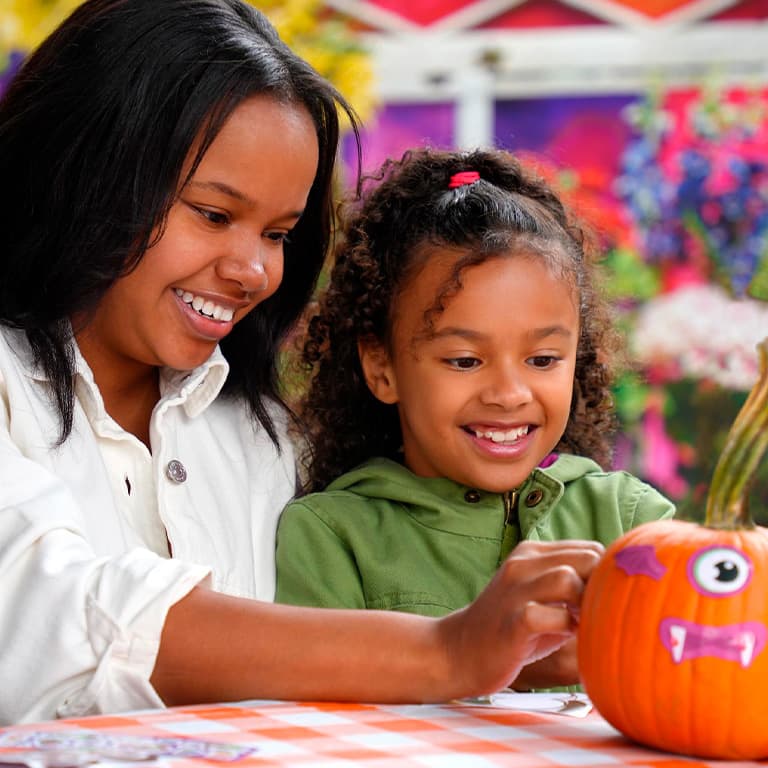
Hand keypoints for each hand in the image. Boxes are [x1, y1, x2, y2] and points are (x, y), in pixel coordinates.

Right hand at [435, 539, 602, 698]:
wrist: (459, 650)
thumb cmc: (511, 627)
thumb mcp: (540, 595)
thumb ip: (572, 585)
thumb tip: (619, 588)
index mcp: (531, 552)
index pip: (589, 547)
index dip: (606, 574)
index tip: (605, 598)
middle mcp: (522, 564)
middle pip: (585, 557)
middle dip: (602, 586)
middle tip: (599, 612)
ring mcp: (515, 591)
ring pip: (568, 579)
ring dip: (586, 604)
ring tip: (584, 623)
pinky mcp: (512, 621)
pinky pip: (550, 616)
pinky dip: (567, 627)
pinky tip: (567, 637)